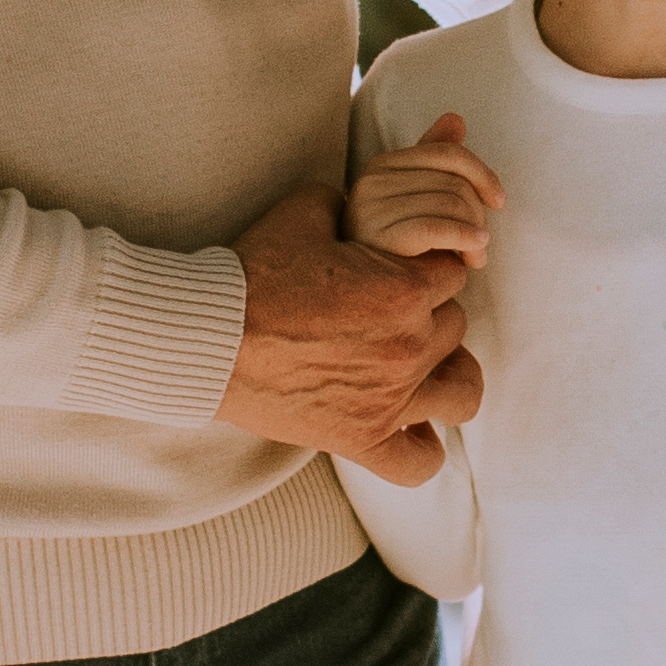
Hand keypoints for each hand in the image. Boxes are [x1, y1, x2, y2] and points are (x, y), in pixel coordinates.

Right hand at [224, 187, 480, 458]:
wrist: (204, 337)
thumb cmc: (251, 273)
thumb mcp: (303, 213)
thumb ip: (348, 203)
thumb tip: (358, 202)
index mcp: (405, 290)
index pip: (452, 270)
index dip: (425, 265)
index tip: (400, 268)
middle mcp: (408, 346)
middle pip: (455, 323)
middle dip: (429, 311)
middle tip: (387, 309)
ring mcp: (389, 400)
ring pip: (462, 390)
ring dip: (449, 372)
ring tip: (425, 364)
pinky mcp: (360, 440)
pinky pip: (419, 462)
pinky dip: (423, 447)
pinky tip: (410, 427)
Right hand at [344, 114, 498, 271]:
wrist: (363, 296)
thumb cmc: (397, 247)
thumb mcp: (416, 199)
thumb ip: (433, 159)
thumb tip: (455, 119)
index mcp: (384, 165)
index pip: (447, 154)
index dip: (482, 174)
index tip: (498, 200)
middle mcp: (374, 181)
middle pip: (453, 183)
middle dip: (478, 214)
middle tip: (481, 244)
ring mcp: (373, 209)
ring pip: (452, 206)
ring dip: (476, 236)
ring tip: (475, 258)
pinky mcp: (379, 238)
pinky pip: (438, 228)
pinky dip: (466, 239)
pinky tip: (474, 254)